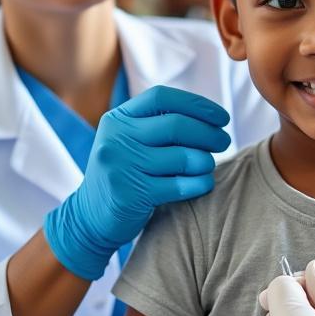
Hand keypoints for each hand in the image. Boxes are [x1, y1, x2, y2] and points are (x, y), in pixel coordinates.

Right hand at [44, 86, 230, 280]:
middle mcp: (116, 138)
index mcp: (118, 119)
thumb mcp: (128, 141)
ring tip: (209, 165)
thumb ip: (156, 124)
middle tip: (223, 141)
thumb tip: (207, 114)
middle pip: (176, 125)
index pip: (162, 98)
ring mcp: (122, 166)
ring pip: (182, 157)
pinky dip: (199, 184)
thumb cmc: (123, 174)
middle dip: (208, 133)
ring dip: (205, 161)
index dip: (197, 104)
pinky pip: (179, 186)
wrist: (90, 217)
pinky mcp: (132, 194)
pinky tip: (205, 183)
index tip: (221, 117)